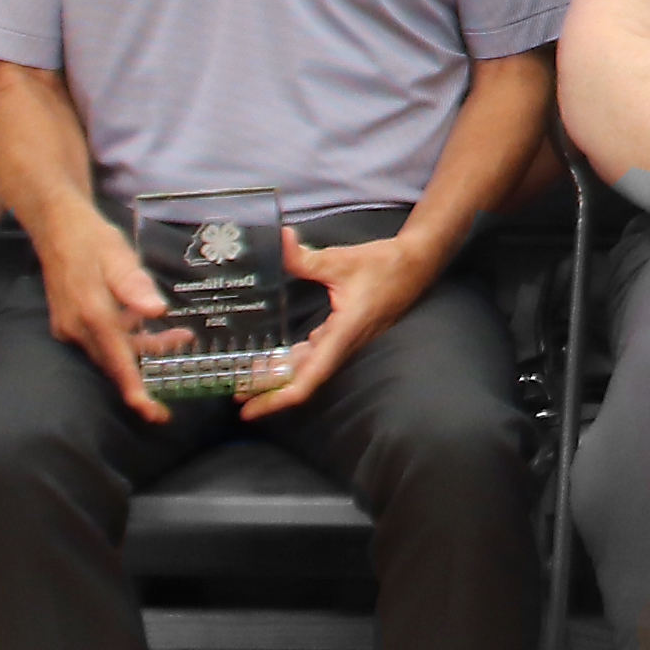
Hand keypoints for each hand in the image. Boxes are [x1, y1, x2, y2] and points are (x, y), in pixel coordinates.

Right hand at [31, 211, 175, 427]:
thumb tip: (155, 311)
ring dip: (142, 350)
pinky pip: (100, 342)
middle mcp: (78, 326)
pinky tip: (144, 326)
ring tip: (180, 337)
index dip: (135, 389)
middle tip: (174, 385)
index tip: (151, 411)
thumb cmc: (91, 238)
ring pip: (110, 352)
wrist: (55, 225)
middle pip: (116, 362)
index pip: (118, 361)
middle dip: (147, 373)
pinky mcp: (68, 322)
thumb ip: (135, 285)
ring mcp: (70, 326)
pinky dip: (125, 340)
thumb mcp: (118, 255)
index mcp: (92, 313)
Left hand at [229, 222, 439, 415]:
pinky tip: (273, 357)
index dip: (276, 399)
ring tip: (245, 377)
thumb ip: (304, 258)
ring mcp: (344, 342)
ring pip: (307, 369)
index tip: (249, 409)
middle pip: (301, 380)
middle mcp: (342, 345)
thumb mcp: (340, 261)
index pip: (307, 379)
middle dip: (268, 391)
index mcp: (342, 334)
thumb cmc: (385, 265)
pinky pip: (314, 356)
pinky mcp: (343, 335)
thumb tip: (279, 240)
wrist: (416, 265)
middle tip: (234, 392)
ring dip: (278, 376)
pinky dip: (291, 361)